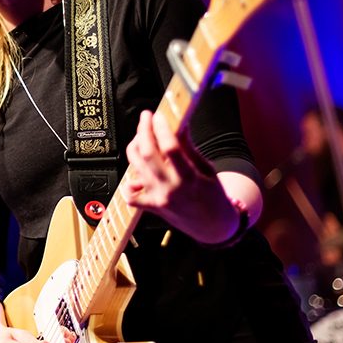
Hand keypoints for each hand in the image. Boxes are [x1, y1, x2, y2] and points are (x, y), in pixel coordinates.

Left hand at [124, 110, 239, 244]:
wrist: (213, 227)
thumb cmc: (213, 197)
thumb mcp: (207, 169)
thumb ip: (189, 148)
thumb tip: (178, 125)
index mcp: (189, 179)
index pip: (170, 148)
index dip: (161, 128)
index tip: (159, 115)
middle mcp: (170, 189)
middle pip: (147, 154)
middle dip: (143, 131)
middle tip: (145, 117)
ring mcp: (158, 199)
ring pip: (136, 168)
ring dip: (135, 148)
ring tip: (142, 136)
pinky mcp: (151, 207)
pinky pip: (131, 195)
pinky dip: (129, 183)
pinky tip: (136, 171)